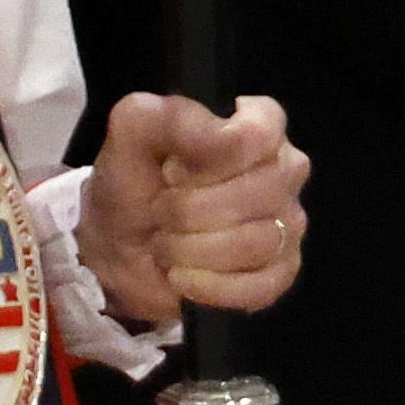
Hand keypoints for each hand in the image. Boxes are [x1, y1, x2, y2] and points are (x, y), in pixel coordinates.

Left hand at [78, 91, 305, 324]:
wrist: (117, 248)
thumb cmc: (133, 183)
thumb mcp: (134, 131)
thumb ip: (173, 117)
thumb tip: (222, 135)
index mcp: (259, 127)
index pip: (260, 133)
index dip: (211, 158)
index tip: (174, 169)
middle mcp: (285, 171)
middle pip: (259, 192)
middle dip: (190, 209)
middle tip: (162, 211)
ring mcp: (287, 224)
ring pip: (256, 242)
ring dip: (192, 250)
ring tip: (167, 245)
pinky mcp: (280, 273)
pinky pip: (261, 286)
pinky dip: (210, 287)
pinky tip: (183, 277)